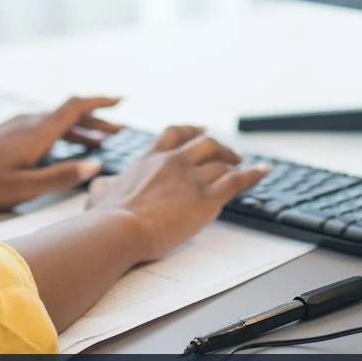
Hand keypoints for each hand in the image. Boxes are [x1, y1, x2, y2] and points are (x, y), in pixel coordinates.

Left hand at [0, 96, 123, 212]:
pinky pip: (43, 127)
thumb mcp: (25, 188)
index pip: (75, 107)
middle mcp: (28, 123)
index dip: (101, 102)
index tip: (121, 100)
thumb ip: (61, 176)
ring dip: (80, 129)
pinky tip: (64, 149)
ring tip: (99, 142)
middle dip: (96, 120)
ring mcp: (16, 126)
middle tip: (119, 130)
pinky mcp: (6, 133)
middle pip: (69, 114)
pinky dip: (62, 134)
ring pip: (56, 122)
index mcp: (36, 132)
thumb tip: (94, 165)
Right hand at [87, 125, 269, 261]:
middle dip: (220, 147)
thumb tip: (98, 188)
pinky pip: (237, 181)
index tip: (199, 131)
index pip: (175, 134)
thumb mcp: (99, 194)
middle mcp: (173, 162)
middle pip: (205, 144)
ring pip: (223, 163)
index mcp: (149, 159)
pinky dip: (253, 175)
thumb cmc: (106, 219)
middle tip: (229, 153)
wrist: (119, 229)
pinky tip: (263, 172)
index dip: (191, 131)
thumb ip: (103, 188)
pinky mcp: (207, 198)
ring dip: (236, 163)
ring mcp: (191, 178)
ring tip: (245, 166)